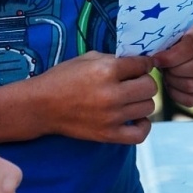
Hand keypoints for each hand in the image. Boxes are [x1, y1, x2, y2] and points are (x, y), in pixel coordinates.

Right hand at [37, 52, 157, 143]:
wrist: (42, 106)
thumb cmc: (63, 78)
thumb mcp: (87, 58)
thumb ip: (113, 59)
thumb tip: (137, 62)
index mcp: (107, 70)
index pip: (142, 65)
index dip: (144, 63)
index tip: (142, 65)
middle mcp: (112, 94)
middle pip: (150, 87)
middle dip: (145, 81)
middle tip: (134, 81)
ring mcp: (112, 117)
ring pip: (148, 107)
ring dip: (142, 101)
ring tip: (131, 98)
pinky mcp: (108, 134)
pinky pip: (140, 133)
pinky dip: (143, 125)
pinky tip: (136, 118)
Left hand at [152, 18, 192, 106]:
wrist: (170, 49)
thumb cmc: (165, 39)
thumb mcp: (163, 34)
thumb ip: (160, 38)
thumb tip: (154, 57)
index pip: (191, 46)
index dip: (171, 56)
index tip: (155, 59)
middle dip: (173, 70)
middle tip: (162, 67)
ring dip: (173, 82)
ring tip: (166, 73)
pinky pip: (192, 99)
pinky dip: (176, 94)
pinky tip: (170, 84)